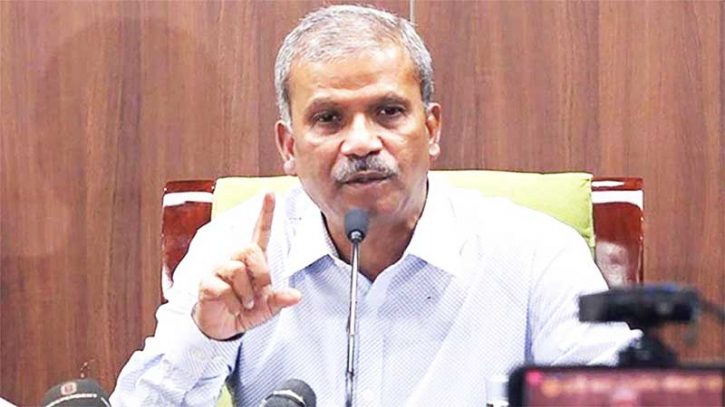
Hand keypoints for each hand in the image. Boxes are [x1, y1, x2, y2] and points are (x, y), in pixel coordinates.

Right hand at [193, 192, 301, 339]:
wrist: (222, 328)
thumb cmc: (245, 311)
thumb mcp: (268, 307)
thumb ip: (280, 299)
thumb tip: (296, 296)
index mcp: (252, 260)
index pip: (260, 231)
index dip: (266, 213)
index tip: (270, 194)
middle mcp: (234, 258)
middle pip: (249, 249)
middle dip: (260, 273)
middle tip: (260, 293)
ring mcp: (218, 268)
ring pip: (236, 269)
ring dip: (246, 293)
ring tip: (246, 304)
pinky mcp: (206, 282)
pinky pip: (223, 288)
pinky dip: (234, 303)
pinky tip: (234, 308)